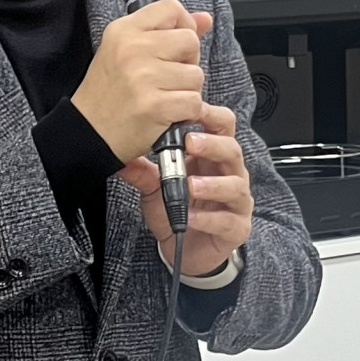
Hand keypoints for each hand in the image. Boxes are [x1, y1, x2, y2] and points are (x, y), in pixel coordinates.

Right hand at [71, 0, 212, 164]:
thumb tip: (206, 19)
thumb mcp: (127, 51)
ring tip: (164, 97)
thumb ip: (167, 31)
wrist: (87, 132)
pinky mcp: (155, 106)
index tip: (176, 45)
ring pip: (196, 75)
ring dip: (187, 91)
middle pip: (190, 41)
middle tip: (168, 77)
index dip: (184, 25)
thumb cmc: (109, 92)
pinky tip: (167, 114)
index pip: (171, 9)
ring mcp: (144, 77)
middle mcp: (133, 49)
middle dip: (188, 61)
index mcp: (123, 30)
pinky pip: (194, 102)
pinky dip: (186, 112)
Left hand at [118, 102, 253, 275]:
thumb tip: (123, 157)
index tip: (192, 108)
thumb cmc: (178, 212)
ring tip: (191, 185)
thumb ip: (143, 172)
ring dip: (212, 184)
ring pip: (235, 185)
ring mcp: (237, 202)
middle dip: (212, 144)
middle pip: (232, 151)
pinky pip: (227, 221)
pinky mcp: (237, 228)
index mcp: (212, 158)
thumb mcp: (155, 190)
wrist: (186, 251)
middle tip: (191, 142)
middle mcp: (230, 175)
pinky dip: (208, 218)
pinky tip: (191, 216)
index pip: (222, 128)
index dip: (210, 116)